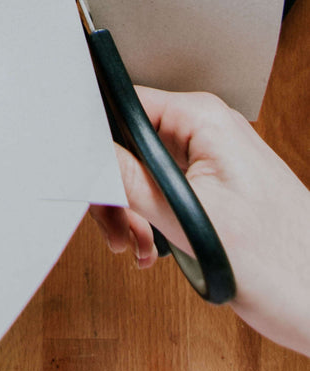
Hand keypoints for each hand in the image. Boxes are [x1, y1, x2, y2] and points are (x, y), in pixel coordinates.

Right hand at [90, 87, 309, 355]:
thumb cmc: (284, 265)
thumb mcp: (190, 221)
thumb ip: (131, 182)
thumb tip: (87, 155)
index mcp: (204, 119)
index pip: (125, 104)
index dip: (95, 139)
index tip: (86, 175)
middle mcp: (207, 130)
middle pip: (128, 142)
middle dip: (114, 188)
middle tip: (115, 227)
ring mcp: (210, 157)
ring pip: (141, 170)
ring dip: (129, 210)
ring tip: (138, 244)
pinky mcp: (212, 184)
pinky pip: (162, 189)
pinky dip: (149, 219)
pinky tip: (154, 246)